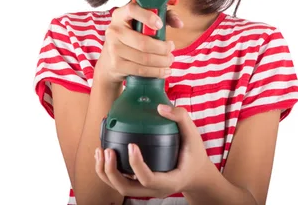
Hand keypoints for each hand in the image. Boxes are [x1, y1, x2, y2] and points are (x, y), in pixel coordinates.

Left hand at [94, 104, 213, 198]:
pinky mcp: (140, 185)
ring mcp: (146, 190)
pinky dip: (108, 172)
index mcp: (170, 180)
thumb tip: (160, 107)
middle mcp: (155, 190)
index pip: (148, 178)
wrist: (196, 174)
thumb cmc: (194, 155)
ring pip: (120, 188)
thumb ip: (180, 118)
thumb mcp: (193, 135)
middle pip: (126, 188)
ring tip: (101, 151)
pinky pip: (120, 182)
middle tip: (107, 150)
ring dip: (106, 172)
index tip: (131, 145)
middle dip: (112, 171)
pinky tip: (103, 155)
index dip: (136, 164)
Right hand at [95, 0, 183, 86]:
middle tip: (172, 48)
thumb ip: (165, 17)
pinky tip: (165, 71)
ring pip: (144, 58)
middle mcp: (114, 30)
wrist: (110, 60)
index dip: (147, 17)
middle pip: (143, 42)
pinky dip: (156, 72)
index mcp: (120, 15)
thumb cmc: (133, 35)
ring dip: (162, 61)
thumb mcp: (145, 22)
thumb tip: (179, 24)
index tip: (160, 25)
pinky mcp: (116, 64)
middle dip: (163, 48)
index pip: (132, 10)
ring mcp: (113, 48)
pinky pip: (140, 69)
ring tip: (169, 60)